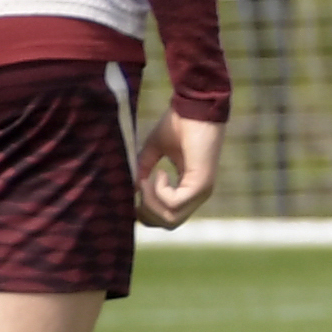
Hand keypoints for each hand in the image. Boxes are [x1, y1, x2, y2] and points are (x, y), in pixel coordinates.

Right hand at [133, 112, 223, 226]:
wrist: (194, 107)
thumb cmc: (178, 124)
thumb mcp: (153, 150)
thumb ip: (143, 169)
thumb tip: (130, 189)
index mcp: (189, 188)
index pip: (168, 217)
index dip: (146, 211)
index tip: (135, 191)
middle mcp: (197, 194)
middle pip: (168, 224)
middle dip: (146, 211)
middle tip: (139, 186)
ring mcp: (202, 191)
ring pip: (170, 219)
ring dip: (150, 201)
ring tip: (147, 178)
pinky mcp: (202, 185)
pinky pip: (174, 203)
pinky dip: (159, 191)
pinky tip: (160, 172)